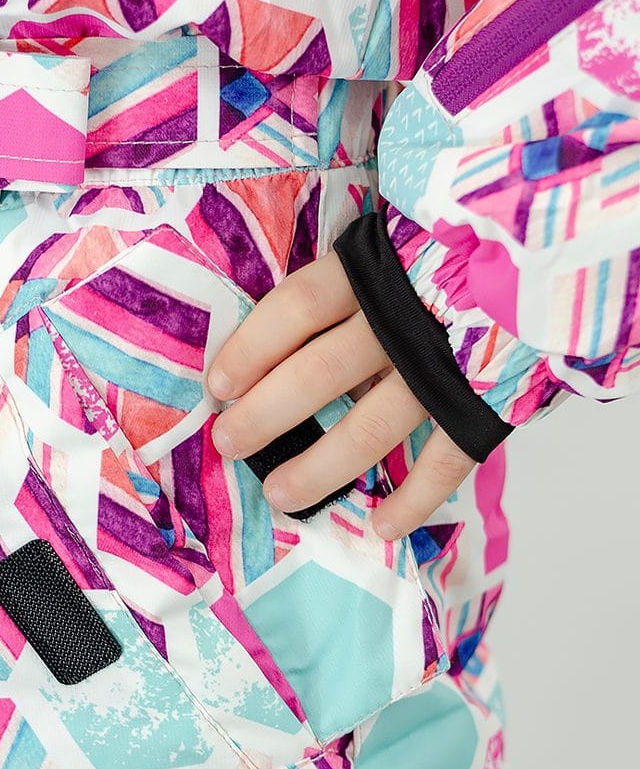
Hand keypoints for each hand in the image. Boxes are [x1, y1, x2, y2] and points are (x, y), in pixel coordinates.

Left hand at [206, 250, 476, 539]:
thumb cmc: (451, 246)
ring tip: (280, 496)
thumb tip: (276, 330)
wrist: (552, 248)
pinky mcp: (486, 402)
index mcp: (371, 271)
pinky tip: (382, 528)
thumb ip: (345, 278)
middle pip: (317, 376)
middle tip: (230, 444)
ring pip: (370, 428)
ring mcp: (443, 366)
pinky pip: (446, 461)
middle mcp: (400, 320)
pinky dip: (414, 500)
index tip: (217, 385)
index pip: (293, 311)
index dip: (249, 350)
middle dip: (265, 416)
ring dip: (319, 468)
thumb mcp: (392, 240)